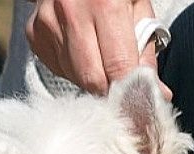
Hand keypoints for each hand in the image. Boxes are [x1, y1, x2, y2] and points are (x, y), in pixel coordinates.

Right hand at [26, 0, 171, 97]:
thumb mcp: (138, 10)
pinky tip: (81, 48)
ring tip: (99, 56)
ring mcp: (49, 22)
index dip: (130, 92)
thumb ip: (147, 53)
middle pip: (92, 80)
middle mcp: (72, 12)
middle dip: (109, 89)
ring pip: (75, 78)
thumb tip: (159, 94)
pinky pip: (58, 69)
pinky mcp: (35, 33)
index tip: (138, 103)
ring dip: (92, 78)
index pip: (119, 69)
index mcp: (106, 5)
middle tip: (120, 81)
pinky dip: (73, 68)